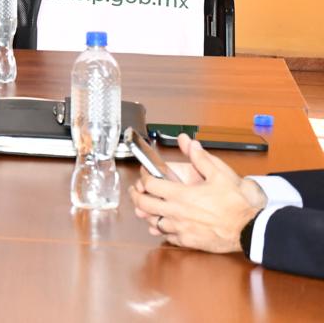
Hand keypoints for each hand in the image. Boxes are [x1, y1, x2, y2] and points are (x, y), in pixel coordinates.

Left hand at [129, 133, 264, 252]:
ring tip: (146, 208)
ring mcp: (180, 228)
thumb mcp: (220, 176)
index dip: (143, 177)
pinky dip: (162, 229)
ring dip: (147, 213)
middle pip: (144, 204)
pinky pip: (167, 236)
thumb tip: (191, 143)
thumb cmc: (235, 205)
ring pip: (152, 221)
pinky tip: (164, 224)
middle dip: (136, 196)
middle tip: (135, 191)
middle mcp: (177, 212)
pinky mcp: (187, 241)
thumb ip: (201, 159)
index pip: (151, 184)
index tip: (144, 174)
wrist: (248, 230)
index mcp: (182, 194)